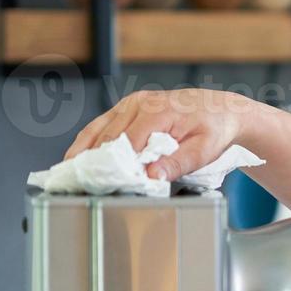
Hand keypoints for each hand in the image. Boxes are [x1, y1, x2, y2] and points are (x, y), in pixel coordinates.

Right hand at [63, 88, 266, 182]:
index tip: (105, 186)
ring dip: (83, 151)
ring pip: (98, 129)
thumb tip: (153, 175)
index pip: (127, 143)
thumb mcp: (203, 150)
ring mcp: (130, 104)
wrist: (220, 109)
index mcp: (157, 112)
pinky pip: (101, 125)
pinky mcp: (127, 108)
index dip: (116, 165)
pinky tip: (79, 158)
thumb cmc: (213, 129)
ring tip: (70, 173)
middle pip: (107, 136)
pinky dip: (89, 142)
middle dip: (94, 161)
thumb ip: (178, 163)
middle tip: (80, 184)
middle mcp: (139, 104)